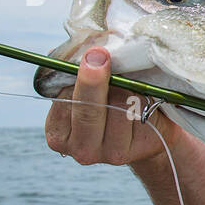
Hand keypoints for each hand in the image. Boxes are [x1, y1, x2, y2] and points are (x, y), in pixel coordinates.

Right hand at [44, 47, 177, 165]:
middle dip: (95, 81)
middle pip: (89, 111)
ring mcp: (110, 155)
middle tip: (100, 56)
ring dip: (127, 88)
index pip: (65, 103)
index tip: (92, 54)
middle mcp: (81, 150)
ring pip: (119, 108)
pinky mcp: (139, 150)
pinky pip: (141, 114)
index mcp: (58, 133)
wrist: (146, 128)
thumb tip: (73, 48)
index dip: (80, 76)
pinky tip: (145, 99)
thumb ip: (75, 70)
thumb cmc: (109, 99)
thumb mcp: (88, 86)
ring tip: (129, 84)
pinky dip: (144, 99)